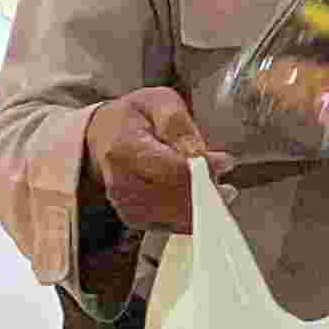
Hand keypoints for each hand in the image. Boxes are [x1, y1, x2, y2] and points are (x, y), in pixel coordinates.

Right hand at [85, 87, 223, 234]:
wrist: (105, 136)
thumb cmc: (133, 117)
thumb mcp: (158, 102)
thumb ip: (179, 125)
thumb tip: (200, 154)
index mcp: (124, 149)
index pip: (173, 170)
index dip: (204, 169)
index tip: (224, 161)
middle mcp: (121, 182)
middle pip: (177, 197)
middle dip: (208, 188)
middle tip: (221, 172)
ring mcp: (126, 204)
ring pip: (177, 216)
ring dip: (203, 204)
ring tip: (217, 184)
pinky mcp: (134, 218)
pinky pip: (173, 225)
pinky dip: (192, 214)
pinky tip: (201, 197)